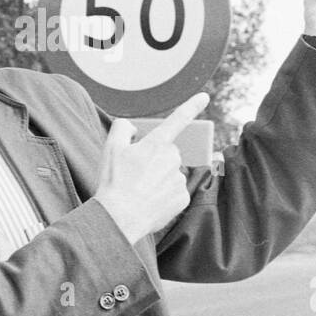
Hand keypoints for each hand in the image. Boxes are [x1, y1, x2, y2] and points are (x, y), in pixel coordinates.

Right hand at [94, 92, 208, 244]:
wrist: (119, 218)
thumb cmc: (114, 182)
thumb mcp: (111, 148)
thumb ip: (122, 128)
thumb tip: (133, 128)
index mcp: (156, 144)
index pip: (177, 119)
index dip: (191, 106)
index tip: (204, 97)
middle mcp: (172, 158)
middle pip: (168, 152)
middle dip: (156, 158)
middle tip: (136, 173)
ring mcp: (179, 179)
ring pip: (171, 172)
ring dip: (159, 177)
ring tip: (140, 190)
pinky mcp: (182, 198)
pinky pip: (175, 191)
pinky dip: (164, 194)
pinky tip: (149, 201)